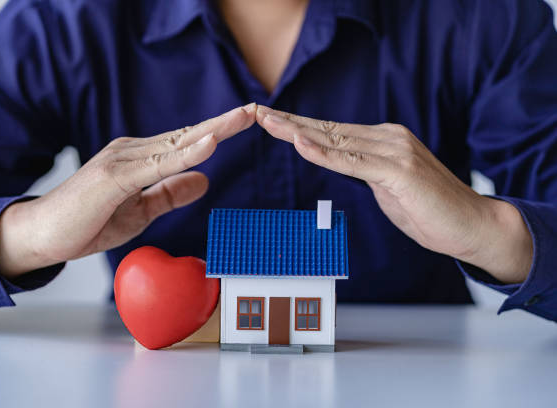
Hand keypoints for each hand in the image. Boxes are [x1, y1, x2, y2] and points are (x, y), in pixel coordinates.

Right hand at [0, 104, 256, 278]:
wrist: (42, 234)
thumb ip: (170, 194)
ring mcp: (122, 161)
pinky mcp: (113, 177)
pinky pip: (157, 165)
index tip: (243, 122)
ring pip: (176, 144)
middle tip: (255, 110)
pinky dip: (185, 154)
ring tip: (242, 117)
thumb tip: (205, 179)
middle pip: (186, 135)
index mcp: (140, 159)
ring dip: (212, 130)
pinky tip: (209, 144)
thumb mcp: (141, 212)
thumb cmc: (88, 221)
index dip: (216, 132)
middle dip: (222, 123)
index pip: (186, 142)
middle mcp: (132, 152)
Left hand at [256, 105, 532, 283]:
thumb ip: (366, 172)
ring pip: (336, 140)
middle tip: (257, 112)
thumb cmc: (430, 211)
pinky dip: (324, 153)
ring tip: (268, 121)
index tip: (272, 120)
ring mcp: (394, 151)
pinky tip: (300, 144)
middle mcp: (387, 138)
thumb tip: (344, 165)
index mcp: (383, 141)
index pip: (333, 131)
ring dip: (297, 132)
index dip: (299, 125)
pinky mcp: (399, 170)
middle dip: (289, 122)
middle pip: (328, 130)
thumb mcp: (388, 188)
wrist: (472, 225)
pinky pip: (353, 162)